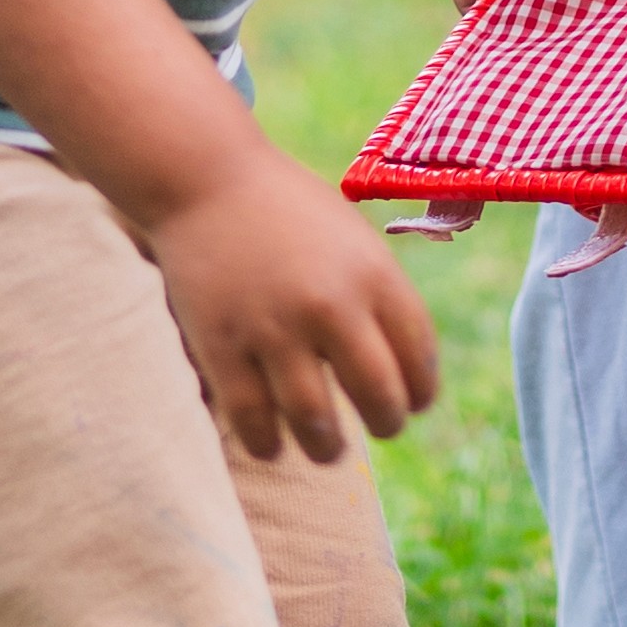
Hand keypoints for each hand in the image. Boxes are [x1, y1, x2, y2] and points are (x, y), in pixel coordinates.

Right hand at [137, 149, 441, 458]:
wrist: (203, 176)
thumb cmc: (285, 207)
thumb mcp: (351, 236)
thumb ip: (378, 295)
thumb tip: (402, 370)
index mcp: (373, 273)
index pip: (418, 354)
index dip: (422, 389)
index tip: (415, 402)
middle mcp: (330, 304)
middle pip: (379, 395)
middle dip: (388, 423)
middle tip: (382, 428)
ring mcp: (273, 329)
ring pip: (316, 422)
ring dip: (328, 449)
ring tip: (327, 450)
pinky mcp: (222, 346)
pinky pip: (252, 420)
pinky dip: (267, 443)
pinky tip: (273, 444)